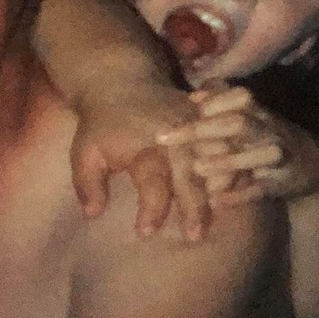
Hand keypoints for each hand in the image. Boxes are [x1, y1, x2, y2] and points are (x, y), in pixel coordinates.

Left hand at [70, 81, 221, 241]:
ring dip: (219, 188)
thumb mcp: (85, 151)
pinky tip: (232, 192)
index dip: (151, 208)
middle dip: (194, 206)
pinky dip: (231, 168)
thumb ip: (88, 183)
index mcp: (145, 144)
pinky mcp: (206, 122)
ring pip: (215, 160)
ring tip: (221, 215)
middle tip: (195, 236)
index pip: (153, 181)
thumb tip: (93, 214)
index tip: (145, 233)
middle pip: (190, 174)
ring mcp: (195, 127)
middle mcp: (175, 136)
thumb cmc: (102, 125)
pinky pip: (226, 146)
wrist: (122, 82)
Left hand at [156, 85, 318, 206]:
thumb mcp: (248, 117)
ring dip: (226, 161)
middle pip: (238, 123)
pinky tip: (215, 200)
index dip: (210, 102)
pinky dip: (239, 195)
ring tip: (196, 168)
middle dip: (202, 129)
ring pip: (257, 155)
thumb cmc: (265, 137)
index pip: (236, 98)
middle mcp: (269, 130)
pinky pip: (261, 189)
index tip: (182, 107)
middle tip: (164, 138)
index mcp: (258, 112)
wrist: (312, 166)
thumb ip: (222, 104)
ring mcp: (279, 156)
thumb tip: (194, 95)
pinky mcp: (282, 183)